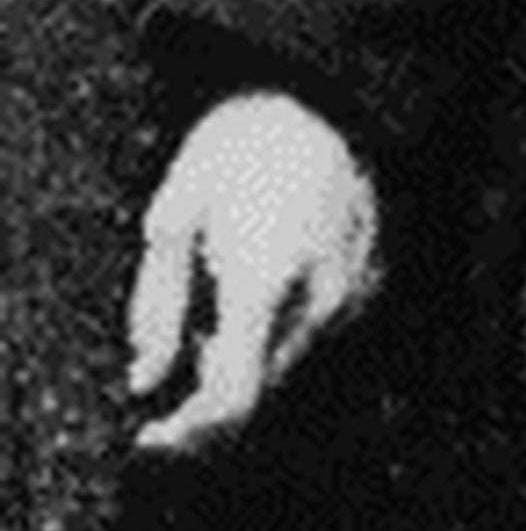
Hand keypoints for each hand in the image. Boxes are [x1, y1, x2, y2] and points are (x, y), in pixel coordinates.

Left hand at [131, 91, 383, 458]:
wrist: (322, 94)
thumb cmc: (242, 145)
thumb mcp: (172, 216)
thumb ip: (157, 307)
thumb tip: (147, 375)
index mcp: (264, 281)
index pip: (232, 398)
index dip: (188, 432)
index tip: (154, 436)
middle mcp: (319, 299)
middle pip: (261, 388)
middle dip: (213, 387)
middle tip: (187, 342)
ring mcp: (355, 291)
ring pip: (291, 362)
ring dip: (248, 354)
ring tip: (225, 293)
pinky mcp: (373, 281)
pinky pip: (319, 331)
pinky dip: (283, 328)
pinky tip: (266, 278)